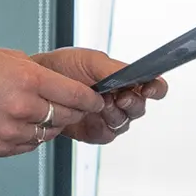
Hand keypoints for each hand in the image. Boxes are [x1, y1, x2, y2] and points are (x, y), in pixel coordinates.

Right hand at [0, 45, 107, 155]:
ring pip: (48, 133)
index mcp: (27, 78)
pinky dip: (30, 135)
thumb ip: (37, 72)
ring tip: (39, 111)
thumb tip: (64, 86)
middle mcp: (21, 107)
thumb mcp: (7, 57)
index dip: (91, 99)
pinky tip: (19, 122)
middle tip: (73, 106)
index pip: (75, 95)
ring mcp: (10, 131)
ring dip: (50, 124)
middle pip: (66, 116)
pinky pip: (28, 144)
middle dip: (74, 111)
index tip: (97, 100)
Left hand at [29, 48, 166, 142]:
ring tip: (98, 105)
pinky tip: (89, 118)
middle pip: (140, 107)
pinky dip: (100, 127)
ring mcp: (110, 118)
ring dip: (113, 114)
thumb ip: (114, 68)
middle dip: (131, 103)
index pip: (153, 86)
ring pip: (125, 123)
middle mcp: (122, 100)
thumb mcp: (90, 60)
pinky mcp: (97, 133)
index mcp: (125, 80)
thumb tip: (133, 74)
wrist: (39, 86)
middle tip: (118, 97)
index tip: (148, 88)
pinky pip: (108, 135)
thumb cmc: (63, 68)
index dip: (155, 88)